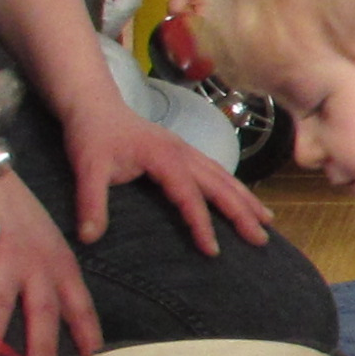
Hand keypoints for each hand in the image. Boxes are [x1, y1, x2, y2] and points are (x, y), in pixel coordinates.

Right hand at [0, 168, 101, 355]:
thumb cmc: (17, 213)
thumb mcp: (47, 244)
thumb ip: (51, 282)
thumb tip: (59, 325)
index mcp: (59, 263)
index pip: (80, 302)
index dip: (88, 331)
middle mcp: (35, 263)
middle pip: (42, 309)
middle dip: (41, 344)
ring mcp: (3, 257)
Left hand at [63, 96, 272, 251]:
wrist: (93, 104)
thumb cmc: (91, 135)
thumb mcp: (87, 168)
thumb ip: (90, 202)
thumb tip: (88, 238)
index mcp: (164, 156)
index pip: (188, 194)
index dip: (201, 223)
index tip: (212, 251)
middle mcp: (182, 152)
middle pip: (219, 184)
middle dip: (242, 212)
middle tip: (261, 240)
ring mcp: (185, 151)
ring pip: (223, 177)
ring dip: (246, 199)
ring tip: (267, 223)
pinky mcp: (183, 153)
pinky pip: (216, 172)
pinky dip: (234, 188)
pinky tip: (244, 202)